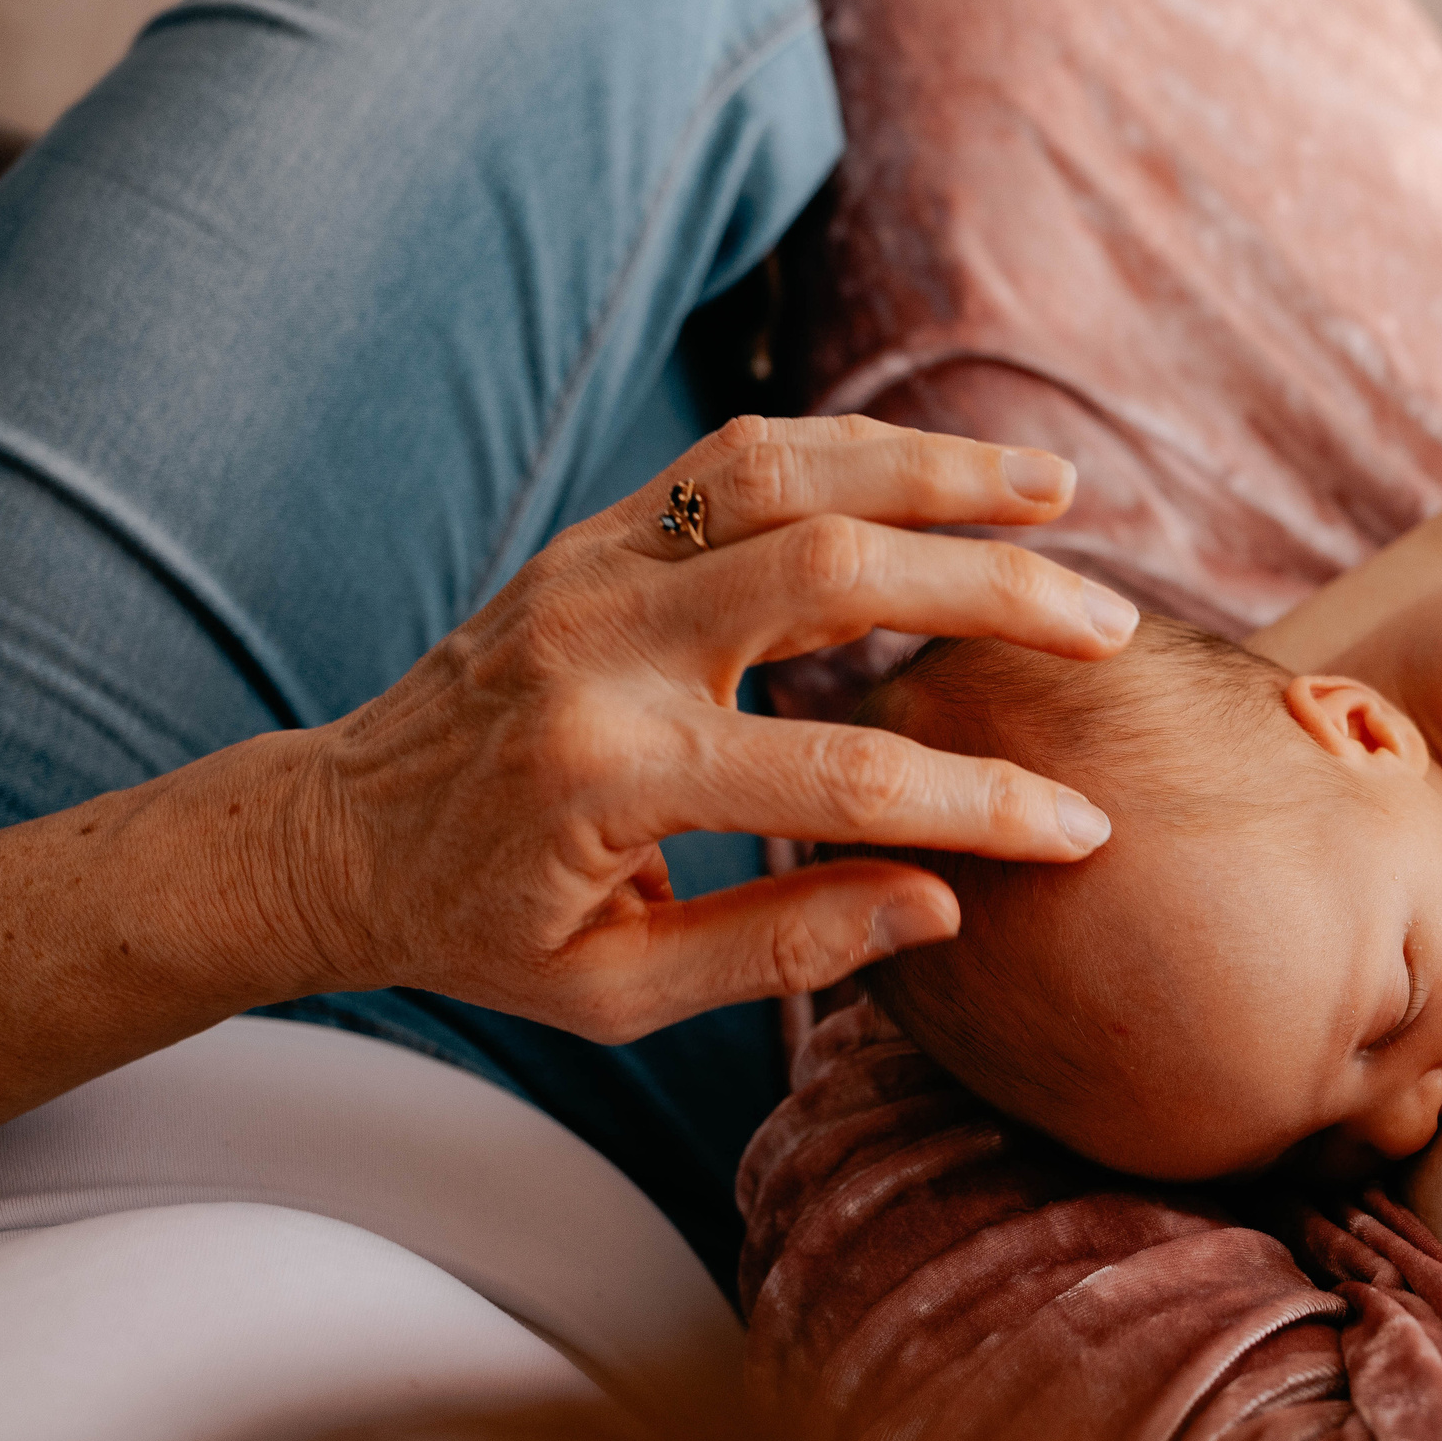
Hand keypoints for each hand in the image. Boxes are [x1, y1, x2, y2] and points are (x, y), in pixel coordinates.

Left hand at [280, 416, 1139, 1041]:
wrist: (333, 834)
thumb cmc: (479, 930)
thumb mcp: (618, 993)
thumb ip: (783, 947)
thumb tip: (944, 902)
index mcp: (610, 775)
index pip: (843, 777)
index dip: (981, 803)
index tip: (1083, 825)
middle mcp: (605, 645)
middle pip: (839, 575)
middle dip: (994, 596)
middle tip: (1108, 627)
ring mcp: (595, 567)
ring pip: (792, 474)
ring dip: (938, 471)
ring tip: (1058, 489)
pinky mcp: (595, 532)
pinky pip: (738, 460)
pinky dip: (851, 448)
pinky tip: (938, 469)